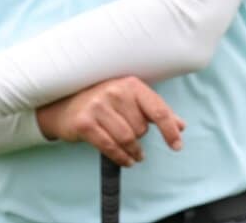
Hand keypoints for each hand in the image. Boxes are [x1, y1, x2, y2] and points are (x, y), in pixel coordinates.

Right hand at [36, 76, 184, 166]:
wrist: (65, 106)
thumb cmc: (104, 103)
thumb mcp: (131, 101)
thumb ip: (156, 112)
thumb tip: (181, 126)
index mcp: (131, 84)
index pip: (158, 110)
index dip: (170, 130)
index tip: (177, 146)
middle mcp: (115, 91)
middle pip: (141, 127)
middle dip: (140, 137)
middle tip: (133, 136)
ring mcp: (98, 106)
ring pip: (127, 138)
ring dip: (133, 152)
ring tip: (135, 156)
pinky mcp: (85, 123)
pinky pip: (110, 147)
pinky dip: (121, 157)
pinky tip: (127, 160)